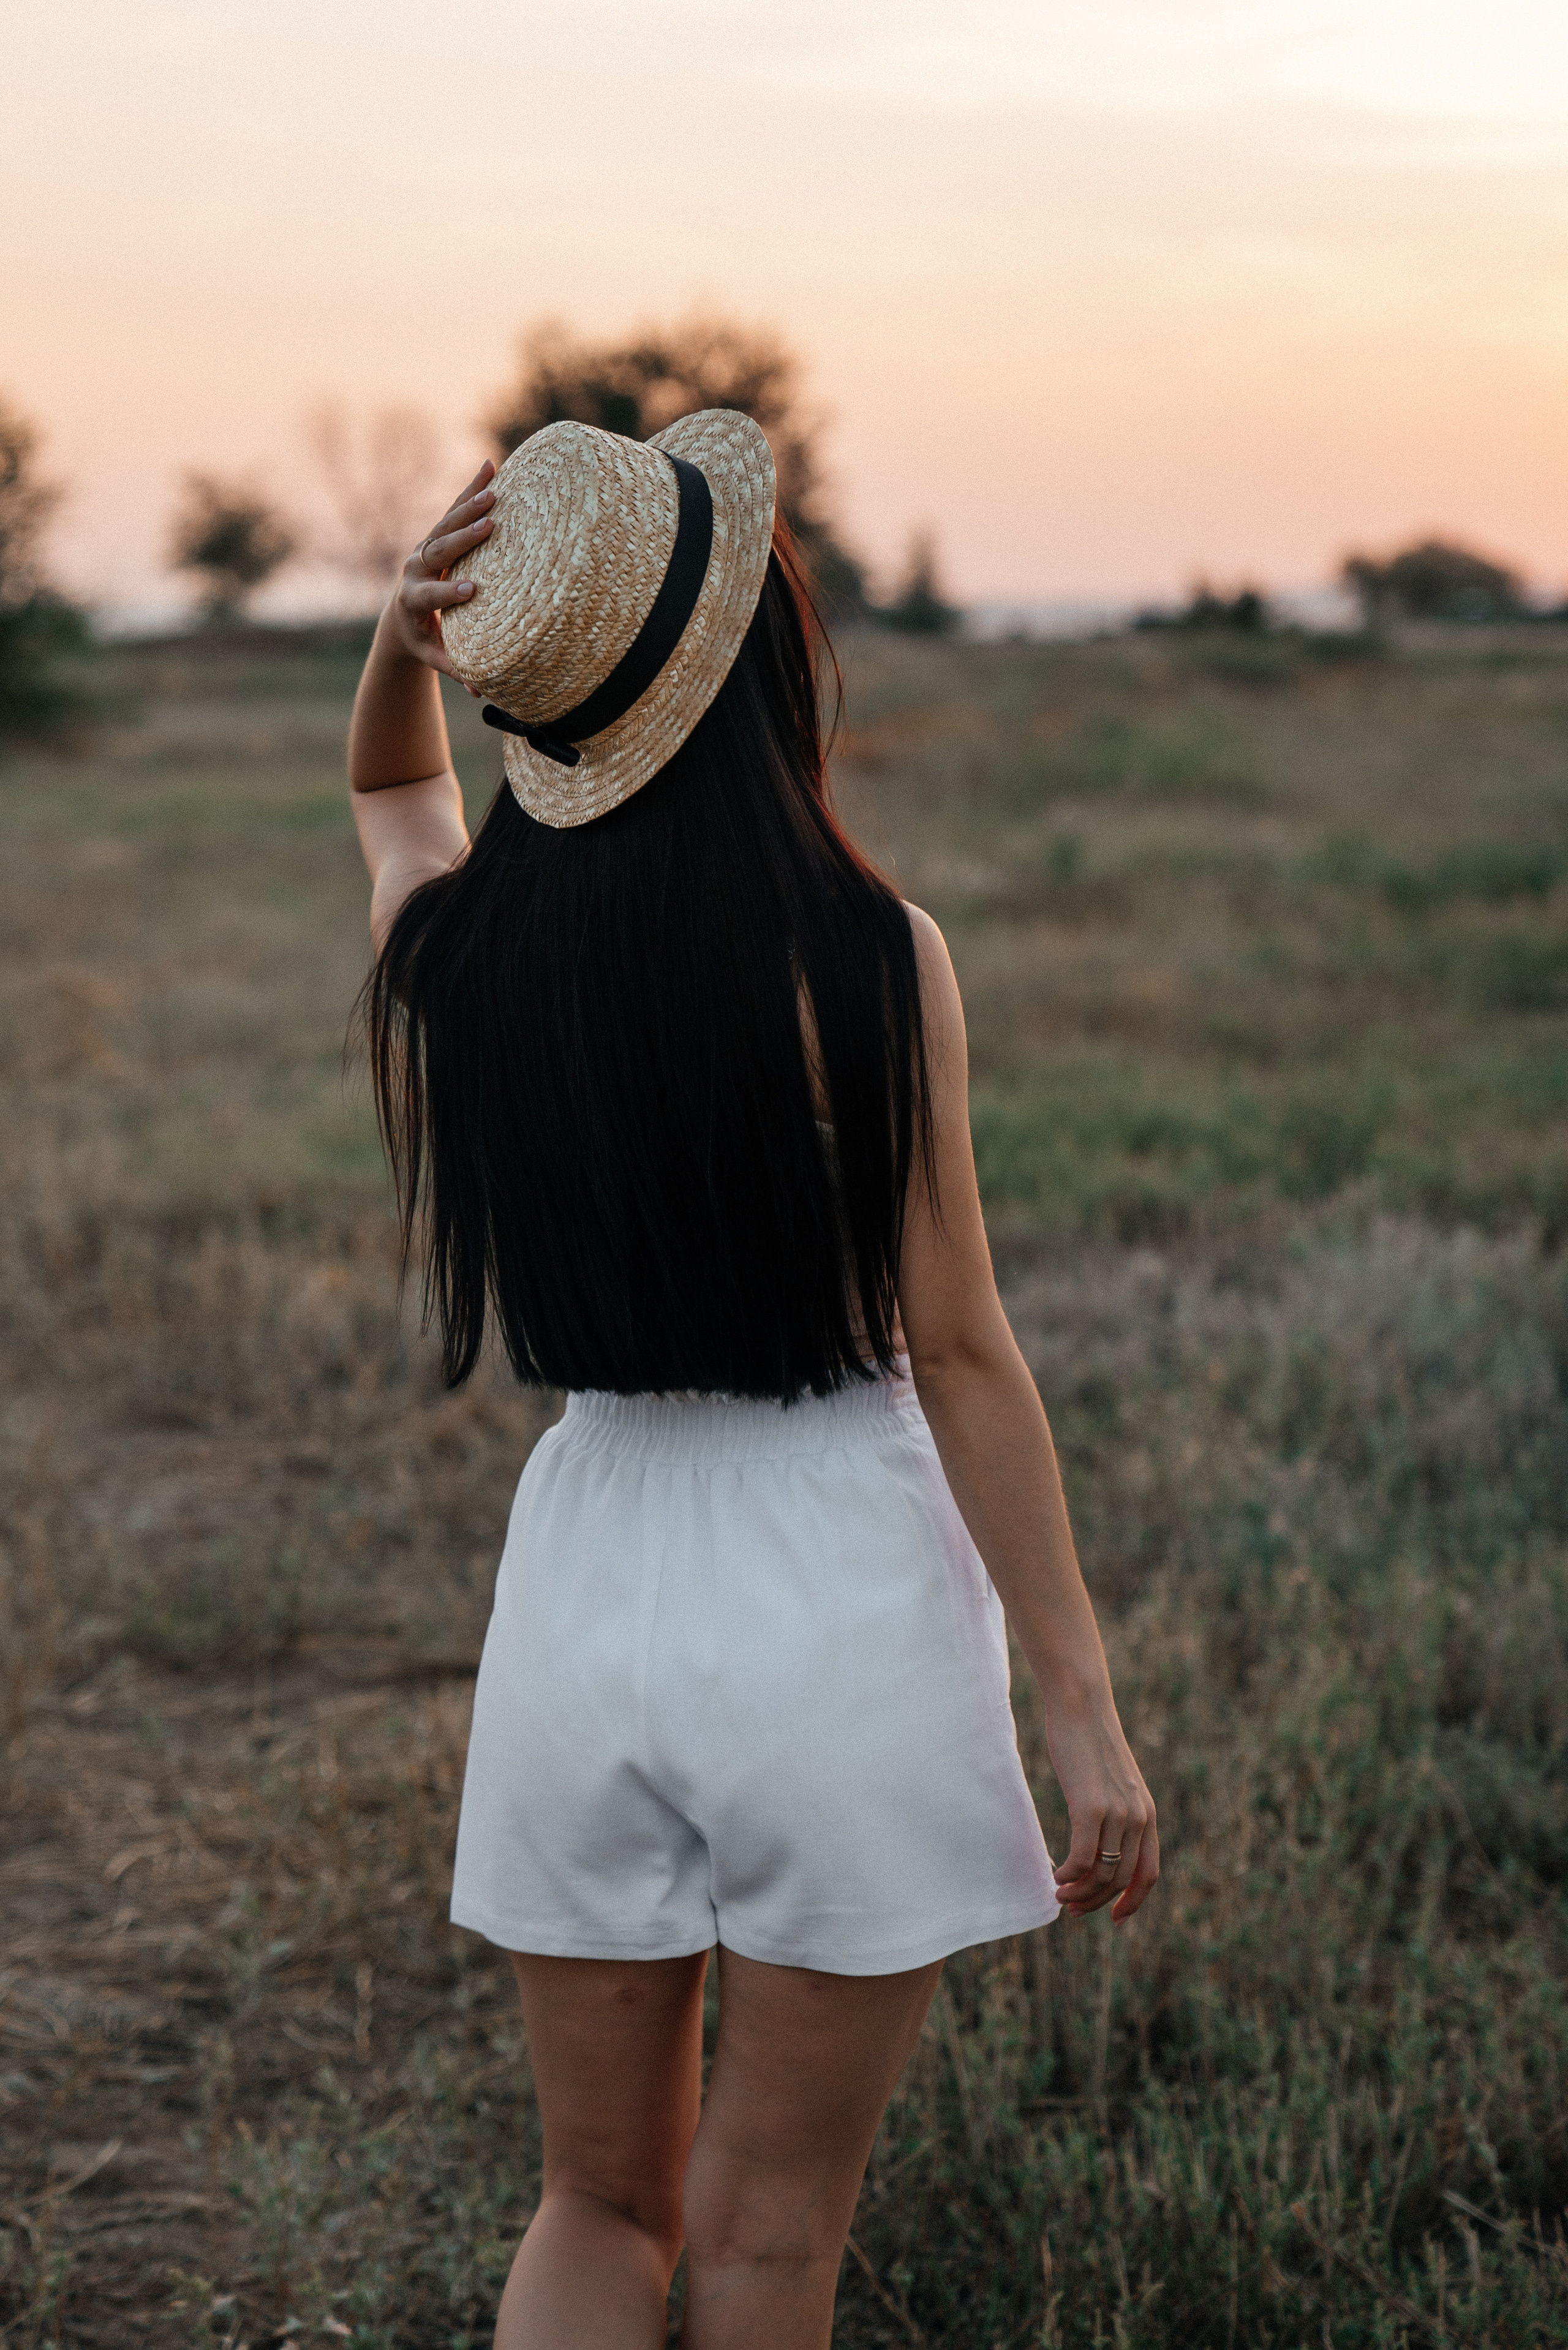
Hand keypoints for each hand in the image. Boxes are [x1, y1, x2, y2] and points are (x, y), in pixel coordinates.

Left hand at [383, 460, 496, 681]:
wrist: (401, 615)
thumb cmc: (423, 640)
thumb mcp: (434, 657)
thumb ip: (456, 670)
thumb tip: (483, 691)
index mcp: (412, 601)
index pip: (429, 595)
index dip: (447, 592)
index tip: (471, 589)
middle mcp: (415, 568)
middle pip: (437, 550)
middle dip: (462, 538)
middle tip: (488, 525)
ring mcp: (424, 548)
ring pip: (446, 523)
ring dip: (470, 505)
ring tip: (495, 490)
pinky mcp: (436, 535)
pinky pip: (454, 510)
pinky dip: (471, 489)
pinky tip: (491, 467)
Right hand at [1046, 1699, 1158, 1923]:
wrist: (1082, 1706)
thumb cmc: (1090, 1740)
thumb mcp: (1113, 1781)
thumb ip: (1115, 1810)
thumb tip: (1100, 1842)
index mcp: (1146, 1814)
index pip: (1148, 1874)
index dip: (1133, 1902)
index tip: (1114, 1918)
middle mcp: (1138, 1818)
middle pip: (1121, 1880)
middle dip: (1095, 1902)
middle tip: (1071, 1909)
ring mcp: (1116, 1813)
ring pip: (1101, 1874)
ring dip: (1078, 1893)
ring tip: (1059, 1895)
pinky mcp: (1090, 1807)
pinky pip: (1081, 1858)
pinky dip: (1068, 1875)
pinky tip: (1055, 1875)